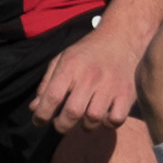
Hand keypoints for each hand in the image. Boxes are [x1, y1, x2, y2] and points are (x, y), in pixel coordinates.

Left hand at [27, 28, 143, 133]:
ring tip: (84, 117)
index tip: (39, 121)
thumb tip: (35, 109)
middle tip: (61, 124)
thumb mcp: (63, 60)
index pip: (52, 96)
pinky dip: (108, 123)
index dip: (42, 115)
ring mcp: (110, 85)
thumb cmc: (87, 52)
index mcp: (71, 65)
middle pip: (72, 113)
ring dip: (85, 125)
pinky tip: (104, 115)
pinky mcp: (127, 93)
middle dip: (62, 125)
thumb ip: (47, 84)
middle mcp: (90, 76)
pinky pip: (115, 120)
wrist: (121, 37)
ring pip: (93, 119)